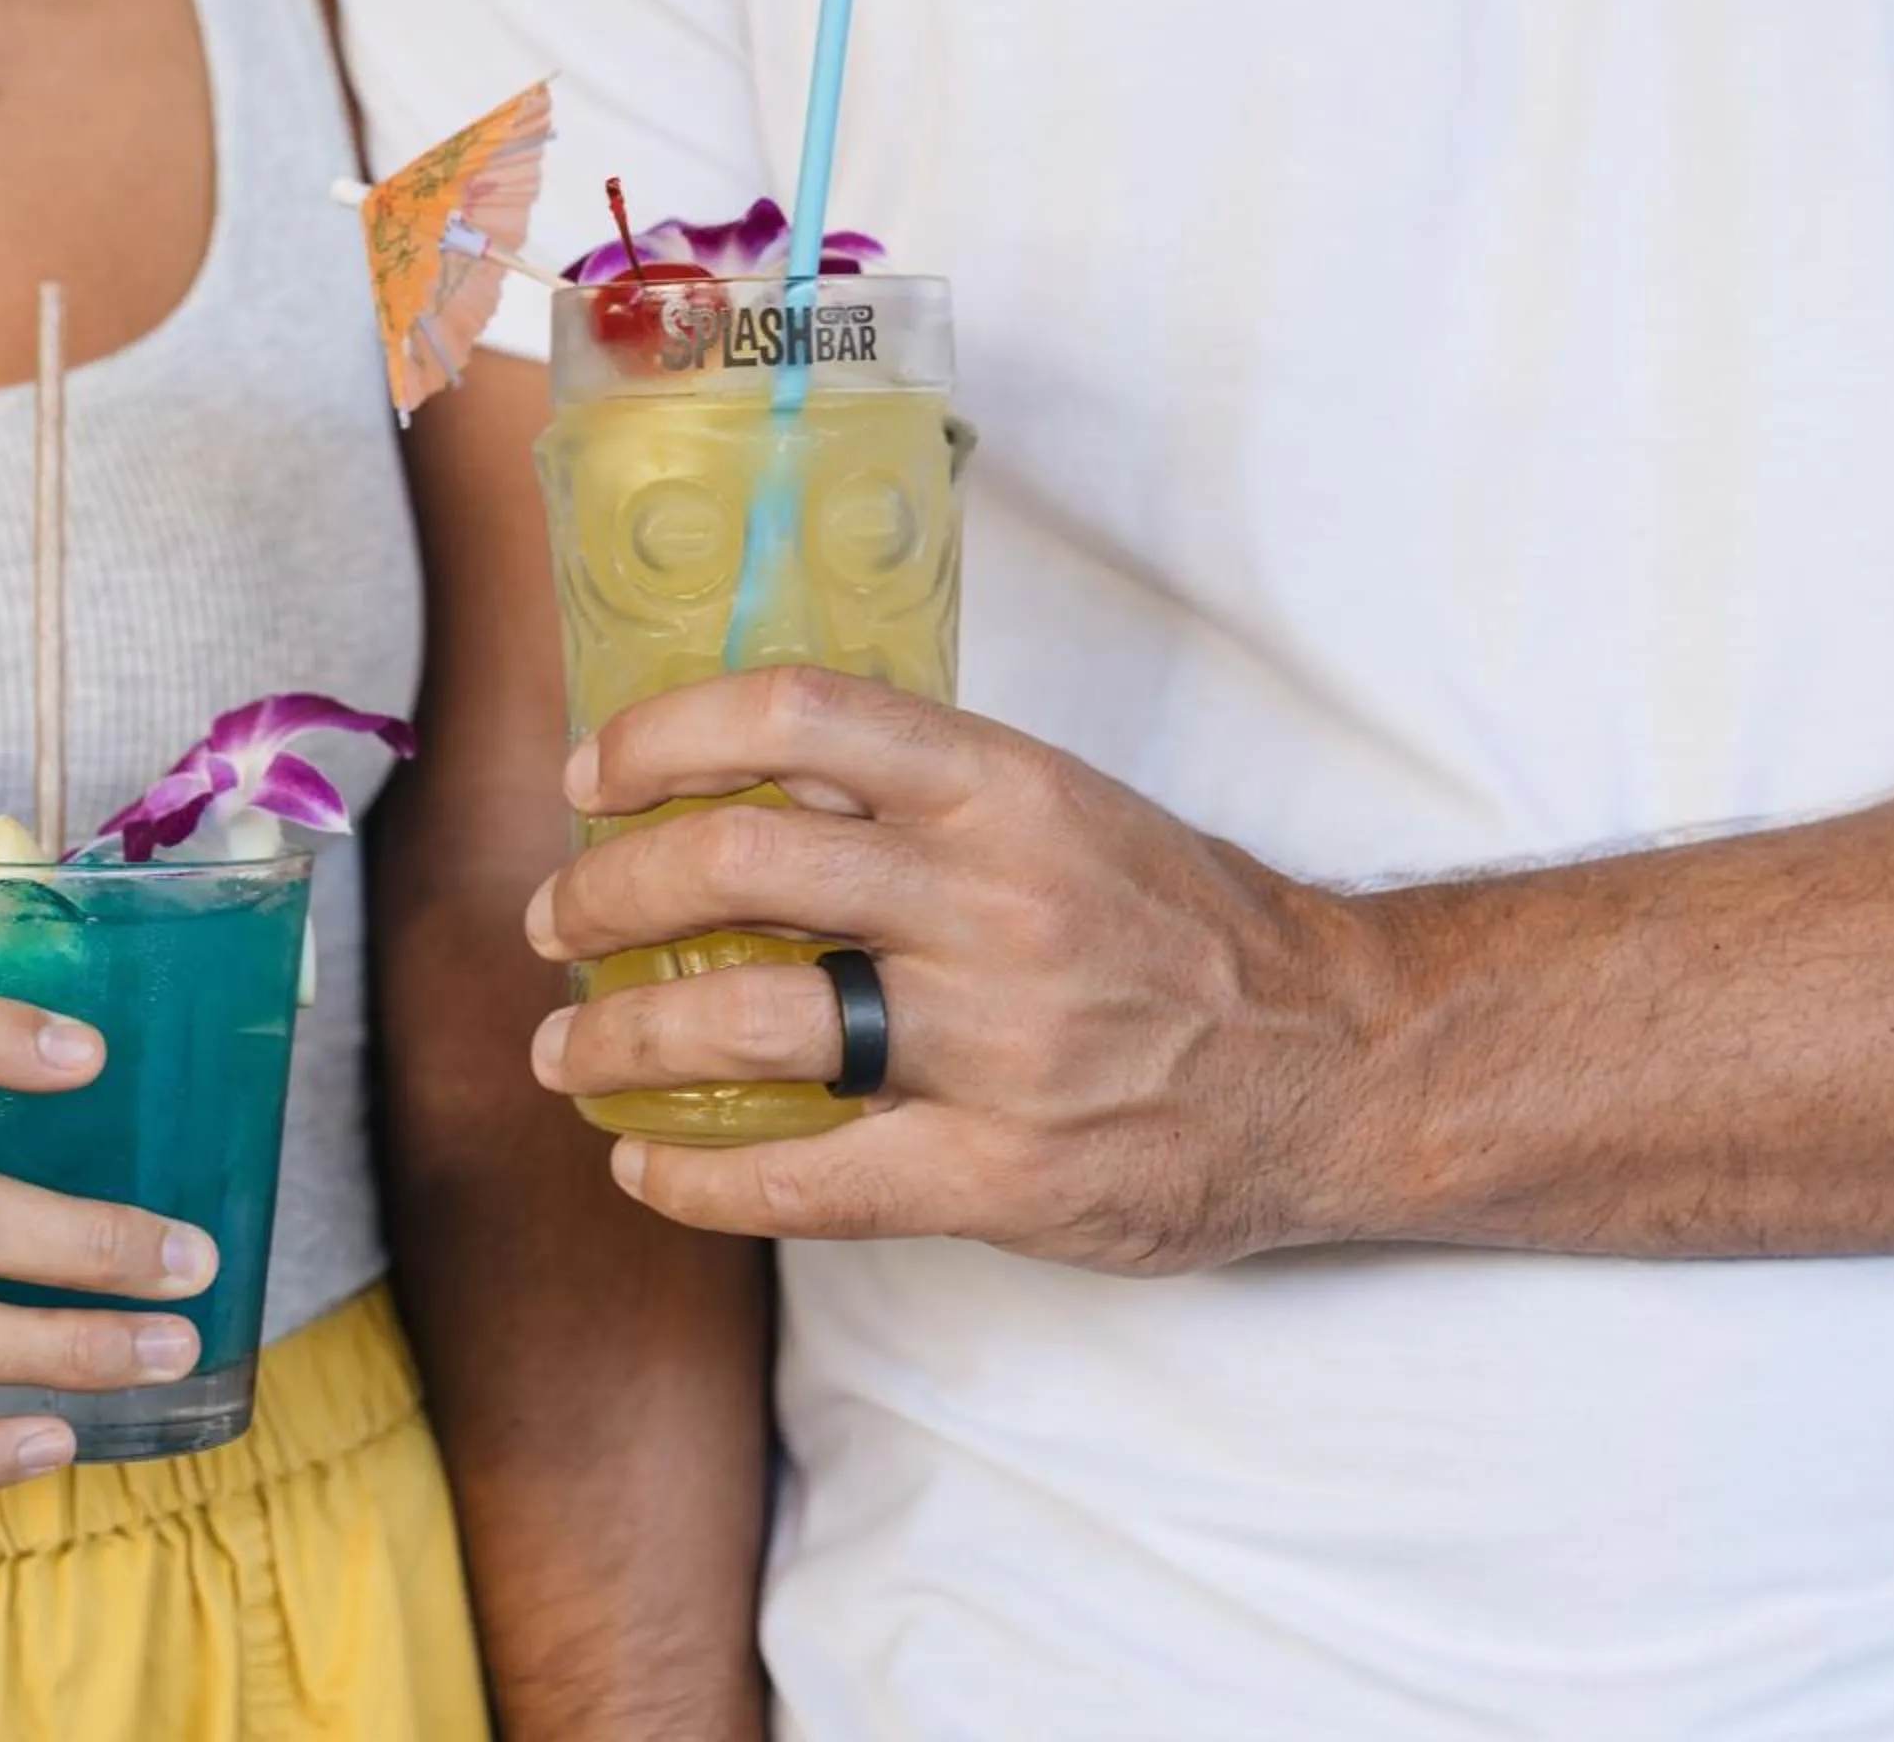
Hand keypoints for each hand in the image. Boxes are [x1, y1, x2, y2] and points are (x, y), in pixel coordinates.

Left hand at [525, 668, 1404, 1271]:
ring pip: (747, 1022)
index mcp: (1006, 789)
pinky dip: (694, 1179)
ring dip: (618, 1040)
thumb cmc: (1174, 926)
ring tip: (566, 1050)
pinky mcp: (1002, 1173)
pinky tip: (643, 1169)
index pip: (797, 713)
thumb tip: (726, 775)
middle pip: (738, 864)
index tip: (589, 780)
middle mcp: (996, 900)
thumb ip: (911, 793)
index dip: (660, 736)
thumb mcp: (1060, 808)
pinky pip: (803, 1180)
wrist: (1338, 1061)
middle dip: (606, 894)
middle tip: (555, 919)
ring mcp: (1000, 1043)